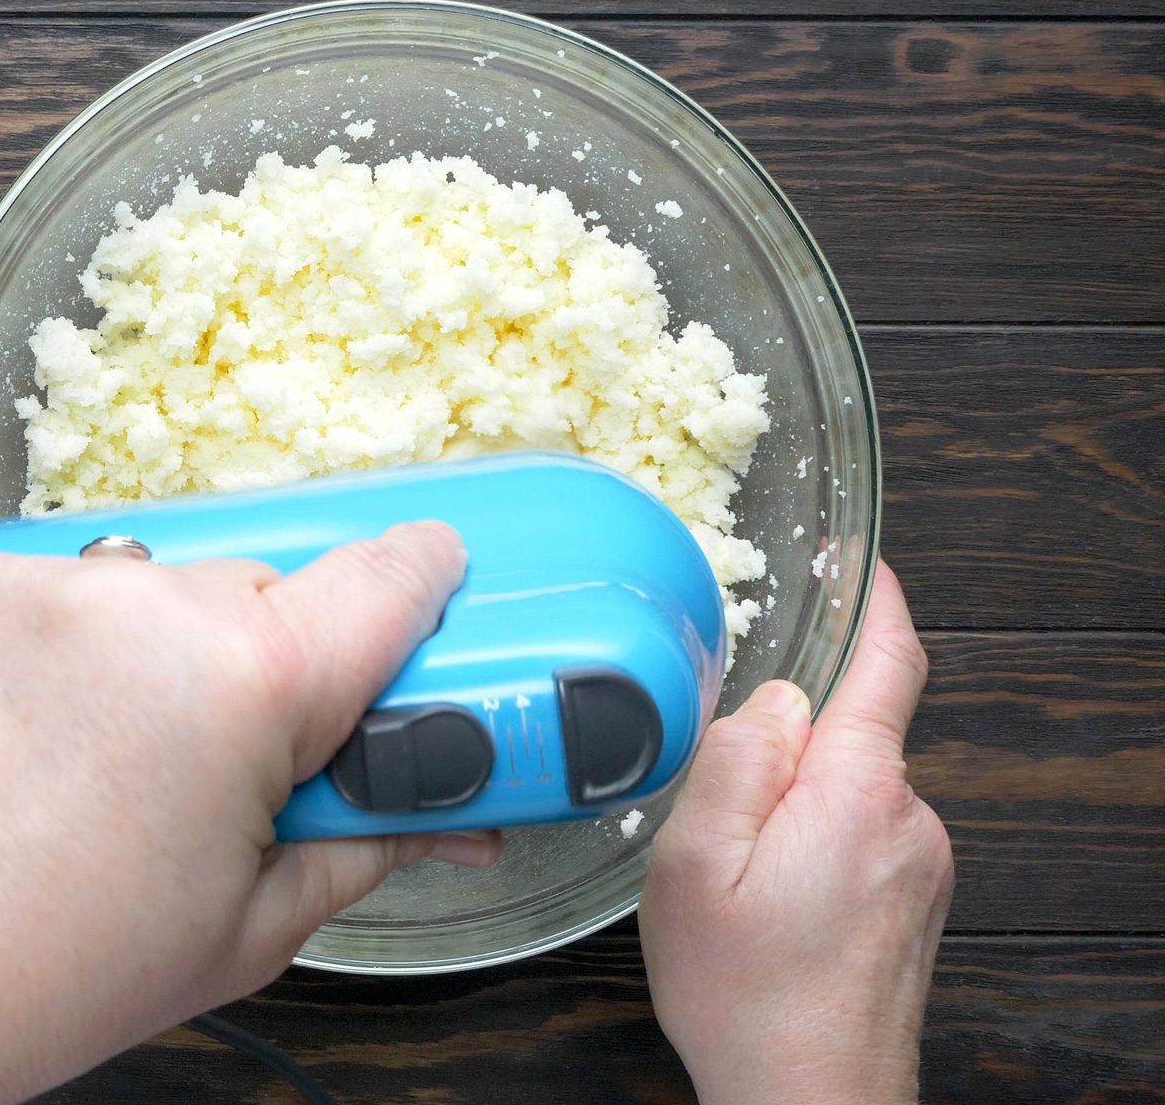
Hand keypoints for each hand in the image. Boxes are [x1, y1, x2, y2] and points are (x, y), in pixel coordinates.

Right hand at [639, 561, 953, 1104]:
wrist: (811, 1104)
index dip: (878, 601)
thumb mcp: (693, 867)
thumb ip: (735, 762)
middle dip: (787, 739)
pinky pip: (859, 834)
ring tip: (734, 876)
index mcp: (855, 792)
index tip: (861, 560)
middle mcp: (906, 817)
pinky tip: (767, 903)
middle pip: (850, 730)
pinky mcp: (914, 900)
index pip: (889, 665)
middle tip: (716, 806)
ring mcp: (918, 863)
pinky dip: (811, 843)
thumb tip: (772, 697)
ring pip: (847, 788)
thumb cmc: (747, 998)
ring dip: (794, 804)